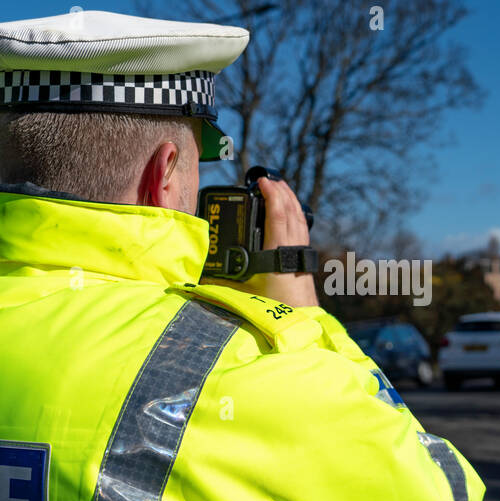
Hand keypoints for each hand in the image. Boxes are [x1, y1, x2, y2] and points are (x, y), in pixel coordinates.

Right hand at [203, 175, 318, 308]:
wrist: (301, 321)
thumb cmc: (272, 310)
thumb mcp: (243, 296)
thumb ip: (220, 288)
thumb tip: (194, 284)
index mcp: (278, 253)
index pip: (277, 215)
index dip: (271, 195)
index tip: (262, 181)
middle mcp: (293, 248)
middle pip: (290, 210)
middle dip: (281, 191)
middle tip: (269, 179)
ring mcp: (301, 252)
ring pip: (298, 217)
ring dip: (290, 199)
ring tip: (280, 187)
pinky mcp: (305, 258)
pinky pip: (301, 227)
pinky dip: (296, 213)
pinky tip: (291, 210)